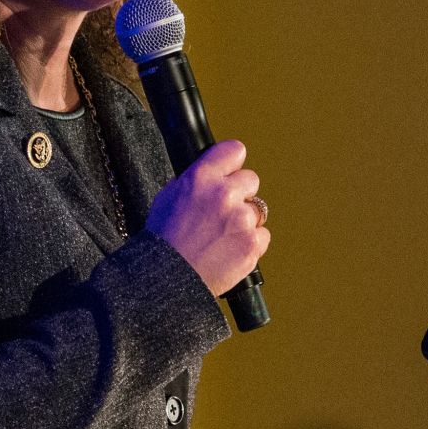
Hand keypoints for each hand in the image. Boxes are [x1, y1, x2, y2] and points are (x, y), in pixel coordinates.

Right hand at [146, 139, 270, 295]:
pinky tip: (230, 250)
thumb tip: (217, 171)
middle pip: (251, 179)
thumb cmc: (164, 239)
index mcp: (201, 177)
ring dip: (245, 220)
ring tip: (222, 236)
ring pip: (258, 209)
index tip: (231, 172)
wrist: (168, 278)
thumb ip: (198, 179)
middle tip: (222, 213)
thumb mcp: (171, 195)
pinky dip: (251, 242)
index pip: (235, 150)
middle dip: (240, 194)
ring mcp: (241, 219)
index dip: (233, 163)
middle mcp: (224, 194)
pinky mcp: (253, 243)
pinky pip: (262, 235)